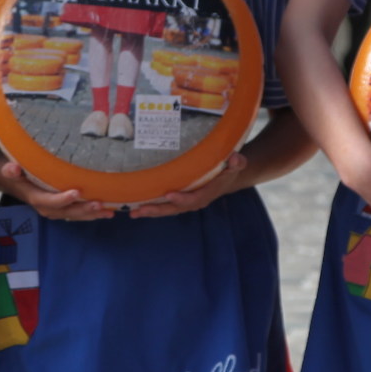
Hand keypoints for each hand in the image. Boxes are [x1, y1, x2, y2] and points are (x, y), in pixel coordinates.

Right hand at [0, 158, 114, 220]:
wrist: (11, 180)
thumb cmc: (12, 172)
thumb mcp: (6, 167)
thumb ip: (10, 170)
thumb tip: (12, 168)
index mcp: (34, 197)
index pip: (48, 201)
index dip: (62, 199)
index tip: (76, 192)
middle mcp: (45, 207)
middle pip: (66, 212)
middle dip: (83, 210)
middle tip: (100, 204)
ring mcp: (54, 209)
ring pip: (74, 215)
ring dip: (91, 214)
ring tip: (109, 211)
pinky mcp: (61, 207)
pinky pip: (77, 213)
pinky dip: (91, 213)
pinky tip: (106, 211)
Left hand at [130, 153, 245, 217]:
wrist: (226, 176)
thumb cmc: (229, 168)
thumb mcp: (236, 164)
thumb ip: (237, 163)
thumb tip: (235, 158)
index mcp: (207, 193)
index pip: (194, 199)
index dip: (182, 198)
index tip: (169, 194)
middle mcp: (194, 201)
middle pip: (175, 208)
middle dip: (158, 210)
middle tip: (141, 210)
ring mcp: (185, 202)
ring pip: (167, 209)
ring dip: (150, 211)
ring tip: (133, 213)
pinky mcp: (178, 200)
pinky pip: (164, 206)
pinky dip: (151, 208)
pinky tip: (135, 208)